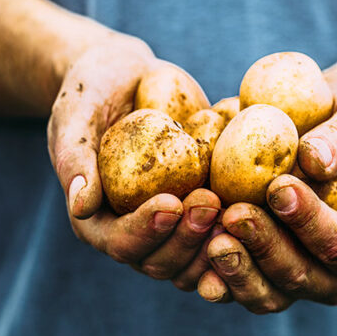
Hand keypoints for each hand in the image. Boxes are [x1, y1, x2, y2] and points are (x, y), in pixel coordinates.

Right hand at [48, 32, 219, 280]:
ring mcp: (172, 222)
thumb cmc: (91, 90)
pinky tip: (263, 203)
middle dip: (188, 237)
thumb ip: (73, 159)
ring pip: (197, 256)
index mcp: (97, 220)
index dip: (147, 230)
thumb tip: (80, 205)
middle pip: (163, 260)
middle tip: (211, 202)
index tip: (171, 202)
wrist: (126, 75)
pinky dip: (242, 224)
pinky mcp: (200, 204)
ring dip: (218, 240)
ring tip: (239, 208)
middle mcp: (136, 229)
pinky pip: (223, 229)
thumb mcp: (74, 114)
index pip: (121, 243)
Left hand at [196, 78, 336, 313]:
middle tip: (234, 213)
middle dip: (265, 247)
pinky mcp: (254, 275)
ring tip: (211, 237)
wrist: (314, 125)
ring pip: (265, 294)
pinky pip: (233, 287)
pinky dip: (212, 275)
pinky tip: (194, 251)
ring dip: (236, 269)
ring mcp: (292, 281)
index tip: (278, 187)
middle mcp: (333, 275)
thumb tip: (314, 162)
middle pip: (299, 276)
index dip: (309, 221)